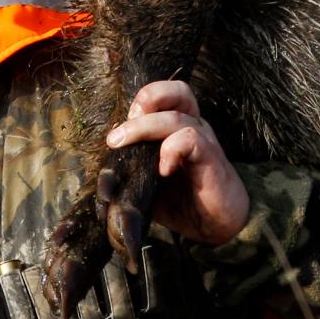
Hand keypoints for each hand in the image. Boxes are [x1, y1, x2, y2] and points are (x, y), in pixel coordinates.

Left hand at [105, 81, 248, 245]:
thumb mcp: (146, 184)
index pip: (164, 95)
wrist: (217, 228)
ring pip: (176, 115)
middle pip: (178, 90)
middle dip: (146, 100)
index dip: (140, 101)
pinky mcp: (212, 159)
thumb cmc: (182, 202)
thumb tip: (102, 172)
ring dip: (143, 127)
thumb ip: (129, 170)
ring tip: (122, 145)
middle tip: (120, 132)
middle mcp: (193, 127)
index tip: (118, 131)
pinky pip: (191, 138)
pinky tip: (161, 171)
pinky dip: (170, 150)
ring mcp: (204, 141)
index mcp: (178, 127)